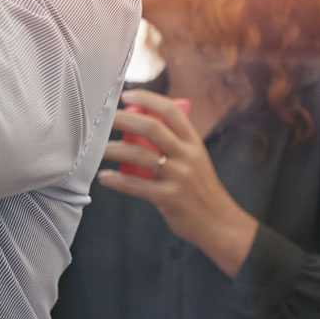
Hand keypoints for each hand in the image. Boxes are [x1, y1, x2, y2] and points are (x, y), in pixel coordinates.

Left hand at [96, 89, 256, 275]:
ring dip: (114, 149)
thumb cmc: (200, 190)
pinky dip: (117, 180)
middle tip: (105, 119)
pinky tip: (104, 177)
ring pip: (140, 154)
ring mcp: (178, 176)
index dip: (148, 99)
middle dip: (124, 119)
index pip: (172, 111)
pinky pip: (136, 185)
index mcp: (194, 143)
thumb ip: (175, 145)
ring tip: (100, 149)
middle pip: (151, 128)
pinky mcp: (169, 198)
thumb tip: (142, 127)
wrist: (219, 223)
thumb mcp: (196, 160)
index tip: (127, 95)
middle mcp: (187, 156)